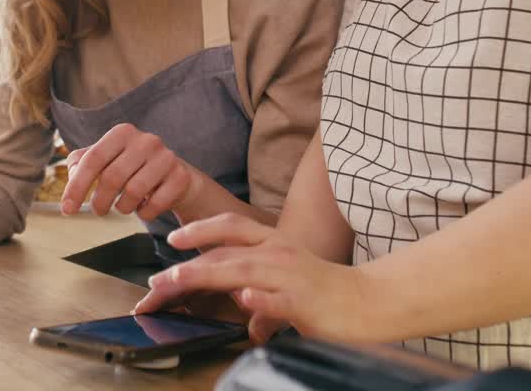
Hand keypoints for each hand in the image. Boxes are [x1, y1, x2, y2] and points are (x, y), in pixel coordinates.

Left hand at [60, 123, 201, 221]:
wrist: (175, 177)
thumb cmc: (132, 169)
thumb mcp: (106, 160)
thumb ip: (81, 163)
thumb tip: (73, 175)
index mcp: (122, 133)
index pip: (93, 159)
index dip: (76, 187)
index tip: (67, 210)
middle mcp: (146, 140)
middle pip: (112, 177)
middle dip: (99, 202)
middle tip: (99, 211)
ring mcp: (166, 157)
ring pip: (133, 192)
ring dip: (123, 207)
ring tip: (124, 206)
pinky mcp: (180, 177)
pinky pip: (155, 204)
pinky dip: (144, 213)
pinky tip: (144, 206)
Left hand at [132, 213, 352, 343]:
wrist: (372, 302)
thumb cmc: (327, 291)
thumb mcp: (286, 280)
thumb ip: (258, 285)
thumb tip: (237, 298)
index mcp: (274, 242)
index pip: (231, 226)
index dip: (199, 229)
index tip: (172, 237)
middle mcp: (280, 253)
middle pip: (226, 251)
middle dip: (188, 264)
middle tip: (158, 279)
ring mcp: (292, 276)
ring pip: (243, 270)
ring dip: (206, 274)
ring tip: (178, 279)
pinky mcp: (305, 302)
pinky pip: (279, 299)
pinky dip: (259, 298)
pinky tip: (243, 298)